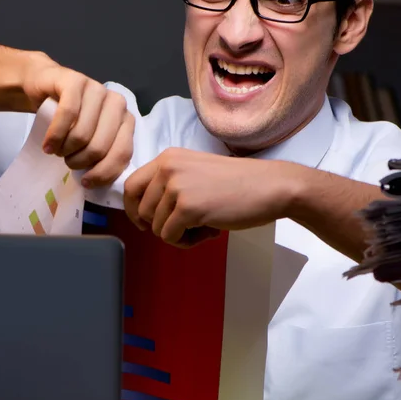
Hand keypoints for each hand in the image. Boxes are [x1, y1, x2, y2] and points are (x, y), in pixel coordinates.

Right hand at [23, 52, 133, 187]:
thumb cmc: (70, 119)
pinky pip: (67, 114)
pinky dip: (55, 135)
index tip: (86, 182)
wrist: (45, 85)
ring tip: (56, 150)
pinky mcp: (75, 81)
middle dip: (80, 161)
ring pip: (82, 134)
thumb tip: (99, 181)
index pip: (122, 153)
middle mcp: (116, 102)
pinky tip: (48, 145)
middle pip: (100, 147)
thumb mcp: (90, 138)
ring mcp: (96, 89)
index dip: (104, 173)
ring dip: (65, 149)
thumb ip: (102, 154)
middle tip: (67, 161)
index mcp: (126, 119)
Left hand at [123, 148, 293, 246]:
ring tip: (204, 224)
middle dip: (159, 225)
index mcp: (168, 158)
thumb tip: (143, 213)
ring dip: (177, 234)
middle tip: (187, 225)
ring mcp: (176, 186)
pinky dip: (187, 241)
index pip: (131, 186)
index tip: (143, 222)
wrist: (269, 186)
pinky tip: (209, 230)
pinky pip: (169, 237)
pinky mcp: (187, 207)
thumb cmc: (237, 185)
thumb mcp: (194, 173)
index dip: (133, 209)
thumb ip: (169, 184)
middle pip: (140, 210)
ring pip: (155, 227)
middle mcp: (167, 167)